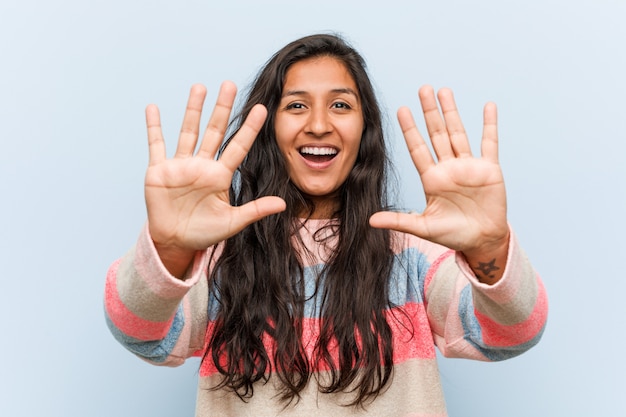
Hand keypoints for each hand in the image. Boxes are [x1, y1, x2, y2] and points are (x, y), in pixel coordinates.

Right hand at [144, 82, 285, 275]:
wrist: (175, 242)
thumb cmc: (204, 232)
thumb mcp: (232, 222)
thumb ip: (255, 210)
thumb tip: (283, 204)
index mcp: (220, 176)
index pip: (238, 146)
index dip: (249, 128)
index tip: (261, 109)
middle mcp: (202, 165)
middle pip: (214, 131)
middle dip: (222, 108)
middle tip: (229, 85)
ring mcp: (181, 166)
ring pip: (189, 132)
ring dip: (193, 110)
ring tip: (200, 87)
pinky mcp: (159, 171)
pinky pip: (156, 144)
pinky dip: (154, 127)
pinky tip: (153, 107)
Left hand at [370, 86, 508, 280]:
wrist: (482, 241)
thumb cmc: (453, 234)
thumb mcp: (423, 227)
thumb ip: (399, 220)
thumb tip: (370, 220)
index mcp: (431, 179)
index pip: (418, 149)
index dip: (410, 130)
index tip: (401, 109)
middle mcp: (448, 168)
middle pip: (436, 134)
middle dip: (429, 112)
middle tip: (423, 89)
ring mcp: (468, 166)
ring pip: (458, 133)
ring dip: (452, 112)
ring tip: (444, 91)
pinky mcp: (489, 169)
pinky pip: (489, 143)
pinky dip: (489, 125)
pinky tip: (488, 107)